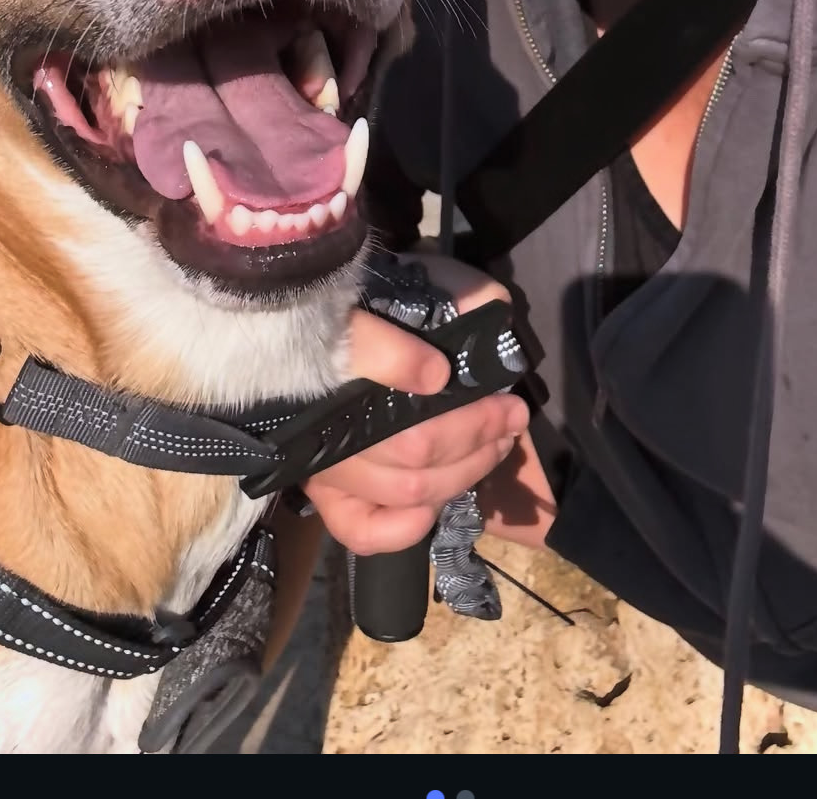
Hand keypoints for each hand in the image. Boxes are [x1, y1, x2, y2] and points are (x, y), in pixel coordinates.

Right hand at [303, 252, 532, 555]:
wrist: (303, 340)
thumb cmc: (372, 311)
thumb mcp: (421, 287)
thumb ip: (456, 292)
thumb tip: (493, 305)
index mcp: (335, 351)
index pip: (369, 357)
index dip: (416, 371)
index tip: (458, 373)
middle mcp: (323, 415)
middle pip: (412, 443)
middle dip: (476, 432)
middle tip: (512, 413)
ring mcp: (321, 462)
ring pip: (404, 487)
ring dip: (465, 473)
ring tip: (499, 446)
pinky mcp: (323, 496)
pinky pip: (360, 528)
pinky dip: (401, 529)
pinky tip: (433, 508)